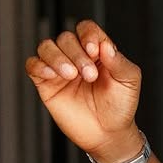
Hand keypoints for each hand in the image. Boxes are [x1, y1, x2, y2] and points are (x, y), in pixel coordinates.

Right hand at [25, 19, 142, 162]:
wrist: (108, 133)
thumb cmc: (120, 106)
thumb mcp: (129, 81)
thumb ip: (119, 61)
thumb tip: (105, 44)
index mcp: (98, 51)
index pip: (86, 29)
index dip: (88, 35)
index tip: (94, 51)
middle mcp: (77, 56)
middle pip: (66, 38)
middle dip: (77, 54)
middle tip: (90, 75)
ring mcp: (60, 69)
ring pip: (47, 47)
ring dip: (57, 57)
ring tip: (71, 75)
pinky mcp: (46, 84)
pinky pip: (33, 65)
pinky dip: (39, 66)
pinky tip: (52, 75)